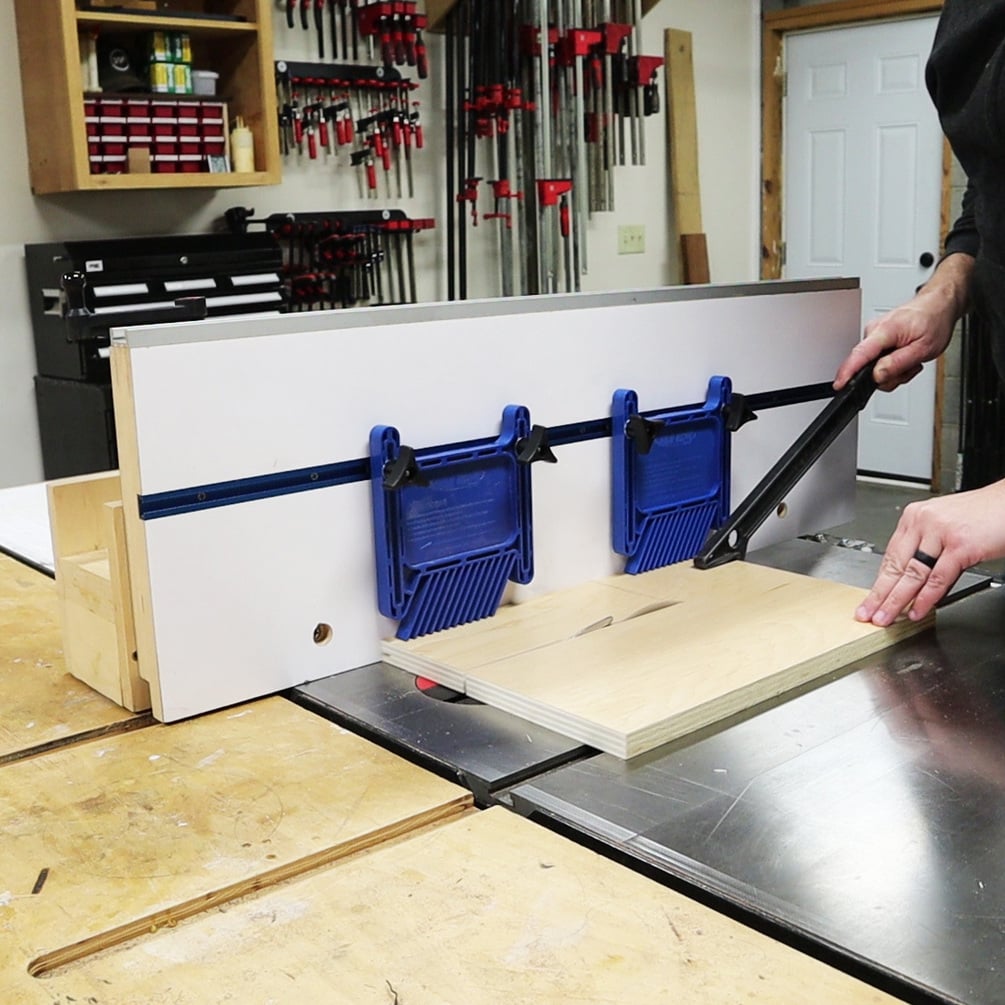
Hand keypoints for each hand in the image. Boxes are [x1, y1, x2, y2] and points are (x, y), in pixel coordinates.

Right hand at [833, 253, 973, 390]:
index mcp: (885, 330)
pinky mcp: (876, 339)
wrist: (937, 306)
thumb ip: (897, 363)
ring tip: (909, 360)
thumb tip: (876, 375)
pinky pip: (877, 361)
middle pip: (867, 367)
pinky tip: (903, 357)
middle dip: (889, 375)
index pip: (860, 354)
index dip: (848, 372)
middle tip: (909, 367)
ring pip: (874, 367)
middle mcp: (873, 331)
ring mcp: (873, 335)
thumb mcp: (924, 348)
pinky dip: (891, 365)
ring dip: (893, 371)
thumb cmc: (933, 321)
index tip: (839, 385)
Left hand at [855, 479, 1004, 625]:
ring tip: (886, 617)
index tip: (870, 599)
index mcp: (915, 516)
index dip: (879, 581)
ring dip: (896, 600)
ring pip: (912, 574)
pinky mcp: (959, 546)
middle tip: (867, 613)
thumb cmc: (984, 515)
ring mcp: (940, 533)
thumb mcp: (945, 526)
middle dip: (879, 594)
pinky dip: (926, 598)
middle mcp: (923, 522)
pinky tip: (916, 610)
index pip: (890, 554)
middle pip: (895, 565)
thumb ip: (927, 548)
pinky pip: (937, 578)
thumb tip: (911, 578)